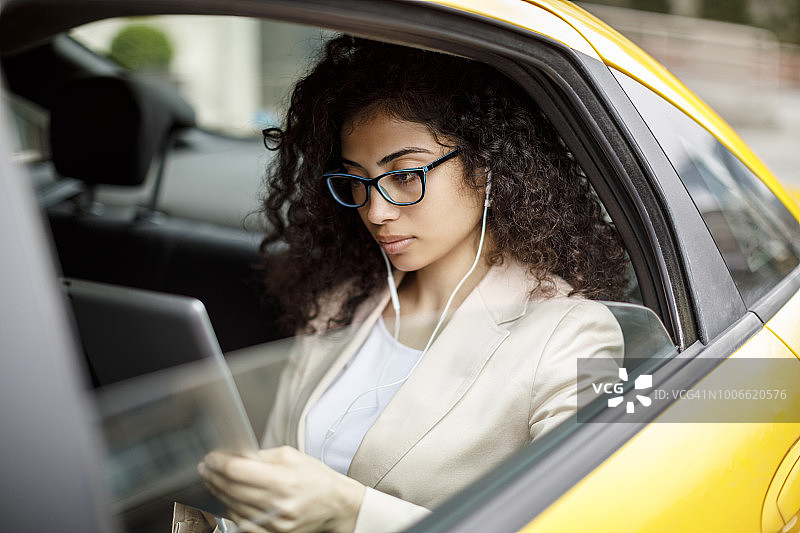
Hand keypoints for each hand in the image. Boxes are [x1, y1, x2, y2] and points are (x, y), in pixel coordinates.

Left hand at [198, 446, 364, 532]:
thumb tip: (235, 456)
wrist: (337, 505)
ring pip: (234, 508)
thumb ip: (261, 457)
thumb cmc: (317, 478)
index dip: (219, 464)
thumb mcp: (292, 457)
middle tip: (206, 468)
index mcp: (284, 481)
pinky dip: (232, 511)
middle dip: (214, 477)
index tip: (211, 458)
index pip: (238, 472)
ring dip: (220, 493)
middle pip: (232, 490)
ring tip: (213, 481)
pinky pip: (244, 524)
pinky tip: (228, 500)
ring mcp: (276, 523)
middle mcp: (279, 505)